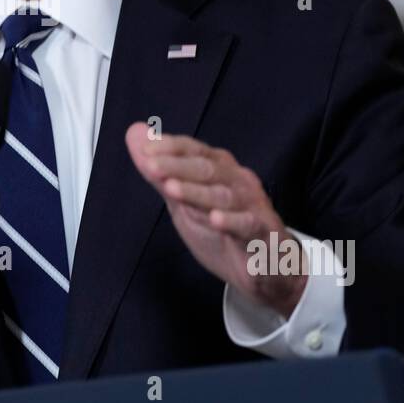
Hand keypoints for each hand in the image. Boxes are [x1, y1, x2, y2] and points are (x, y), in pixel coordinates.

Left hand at [124, 124, 306, 316]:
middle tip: (150, 166)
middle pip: (207, 169)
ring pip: (223, 196)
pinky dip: (231, 222)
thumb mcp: (184, 203)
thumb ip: (160, 172)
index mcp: (220, 169)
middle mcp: (238, 181)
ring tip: (172, 188)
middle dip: (177, 166)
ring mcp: (253, 206)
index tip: (145, 149)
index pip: (195, 151)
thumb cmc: (225, 230)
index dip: (171, 148)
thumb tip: (135, 133)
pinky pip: (248, 225)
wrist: (268, 269)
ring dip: (196, 192)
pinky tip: (215, 220)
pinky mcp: (264, 233)